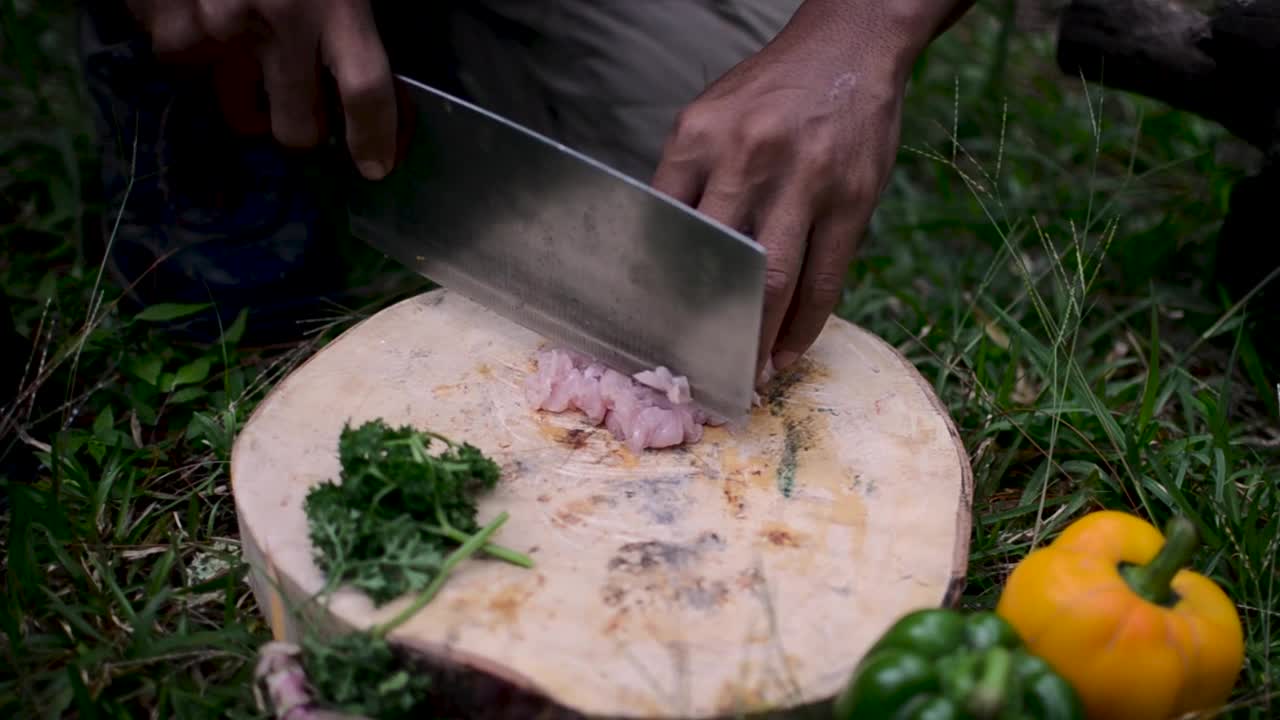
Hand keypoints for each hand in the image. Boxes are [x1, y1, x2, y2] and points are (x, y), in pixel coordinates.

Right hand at [125, 0, 397, 179]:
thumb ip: (351, 14)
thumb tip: (368, 76)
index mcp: (337, 2)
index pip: (366, 91)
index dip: (376, 139)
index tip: (375, 166)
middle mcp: (279, 21)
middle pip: (297, 128)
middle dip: (304, 133)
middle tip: (306, 119)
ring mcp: (217, 25)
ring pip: (238, 113)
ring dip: (250, 103)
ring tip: (253, 69)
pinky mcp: (165, 20)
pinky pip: (185, 69)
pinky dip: (198, 59)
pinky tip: (205, 25)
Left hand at [651, 7, 916, 374]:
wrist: (849, 49)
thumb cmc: (771, 92)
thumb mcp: (711, 117)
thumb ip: (688, 179)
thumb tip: (662, 257)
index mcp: (699, 137)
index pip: (665, 227)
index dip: (657, 287)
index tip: (648, 330)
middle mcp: (748, 158)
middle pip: (717, 264)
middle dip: (703, 325)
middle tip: (692, 371)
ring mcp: (805, 181)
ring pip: (773, 282)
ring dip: (755, 341)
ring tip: (743, 378)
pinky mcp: (853, 200)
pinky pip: (826, 281)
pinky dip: (803, 327)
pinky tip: (785, 353)